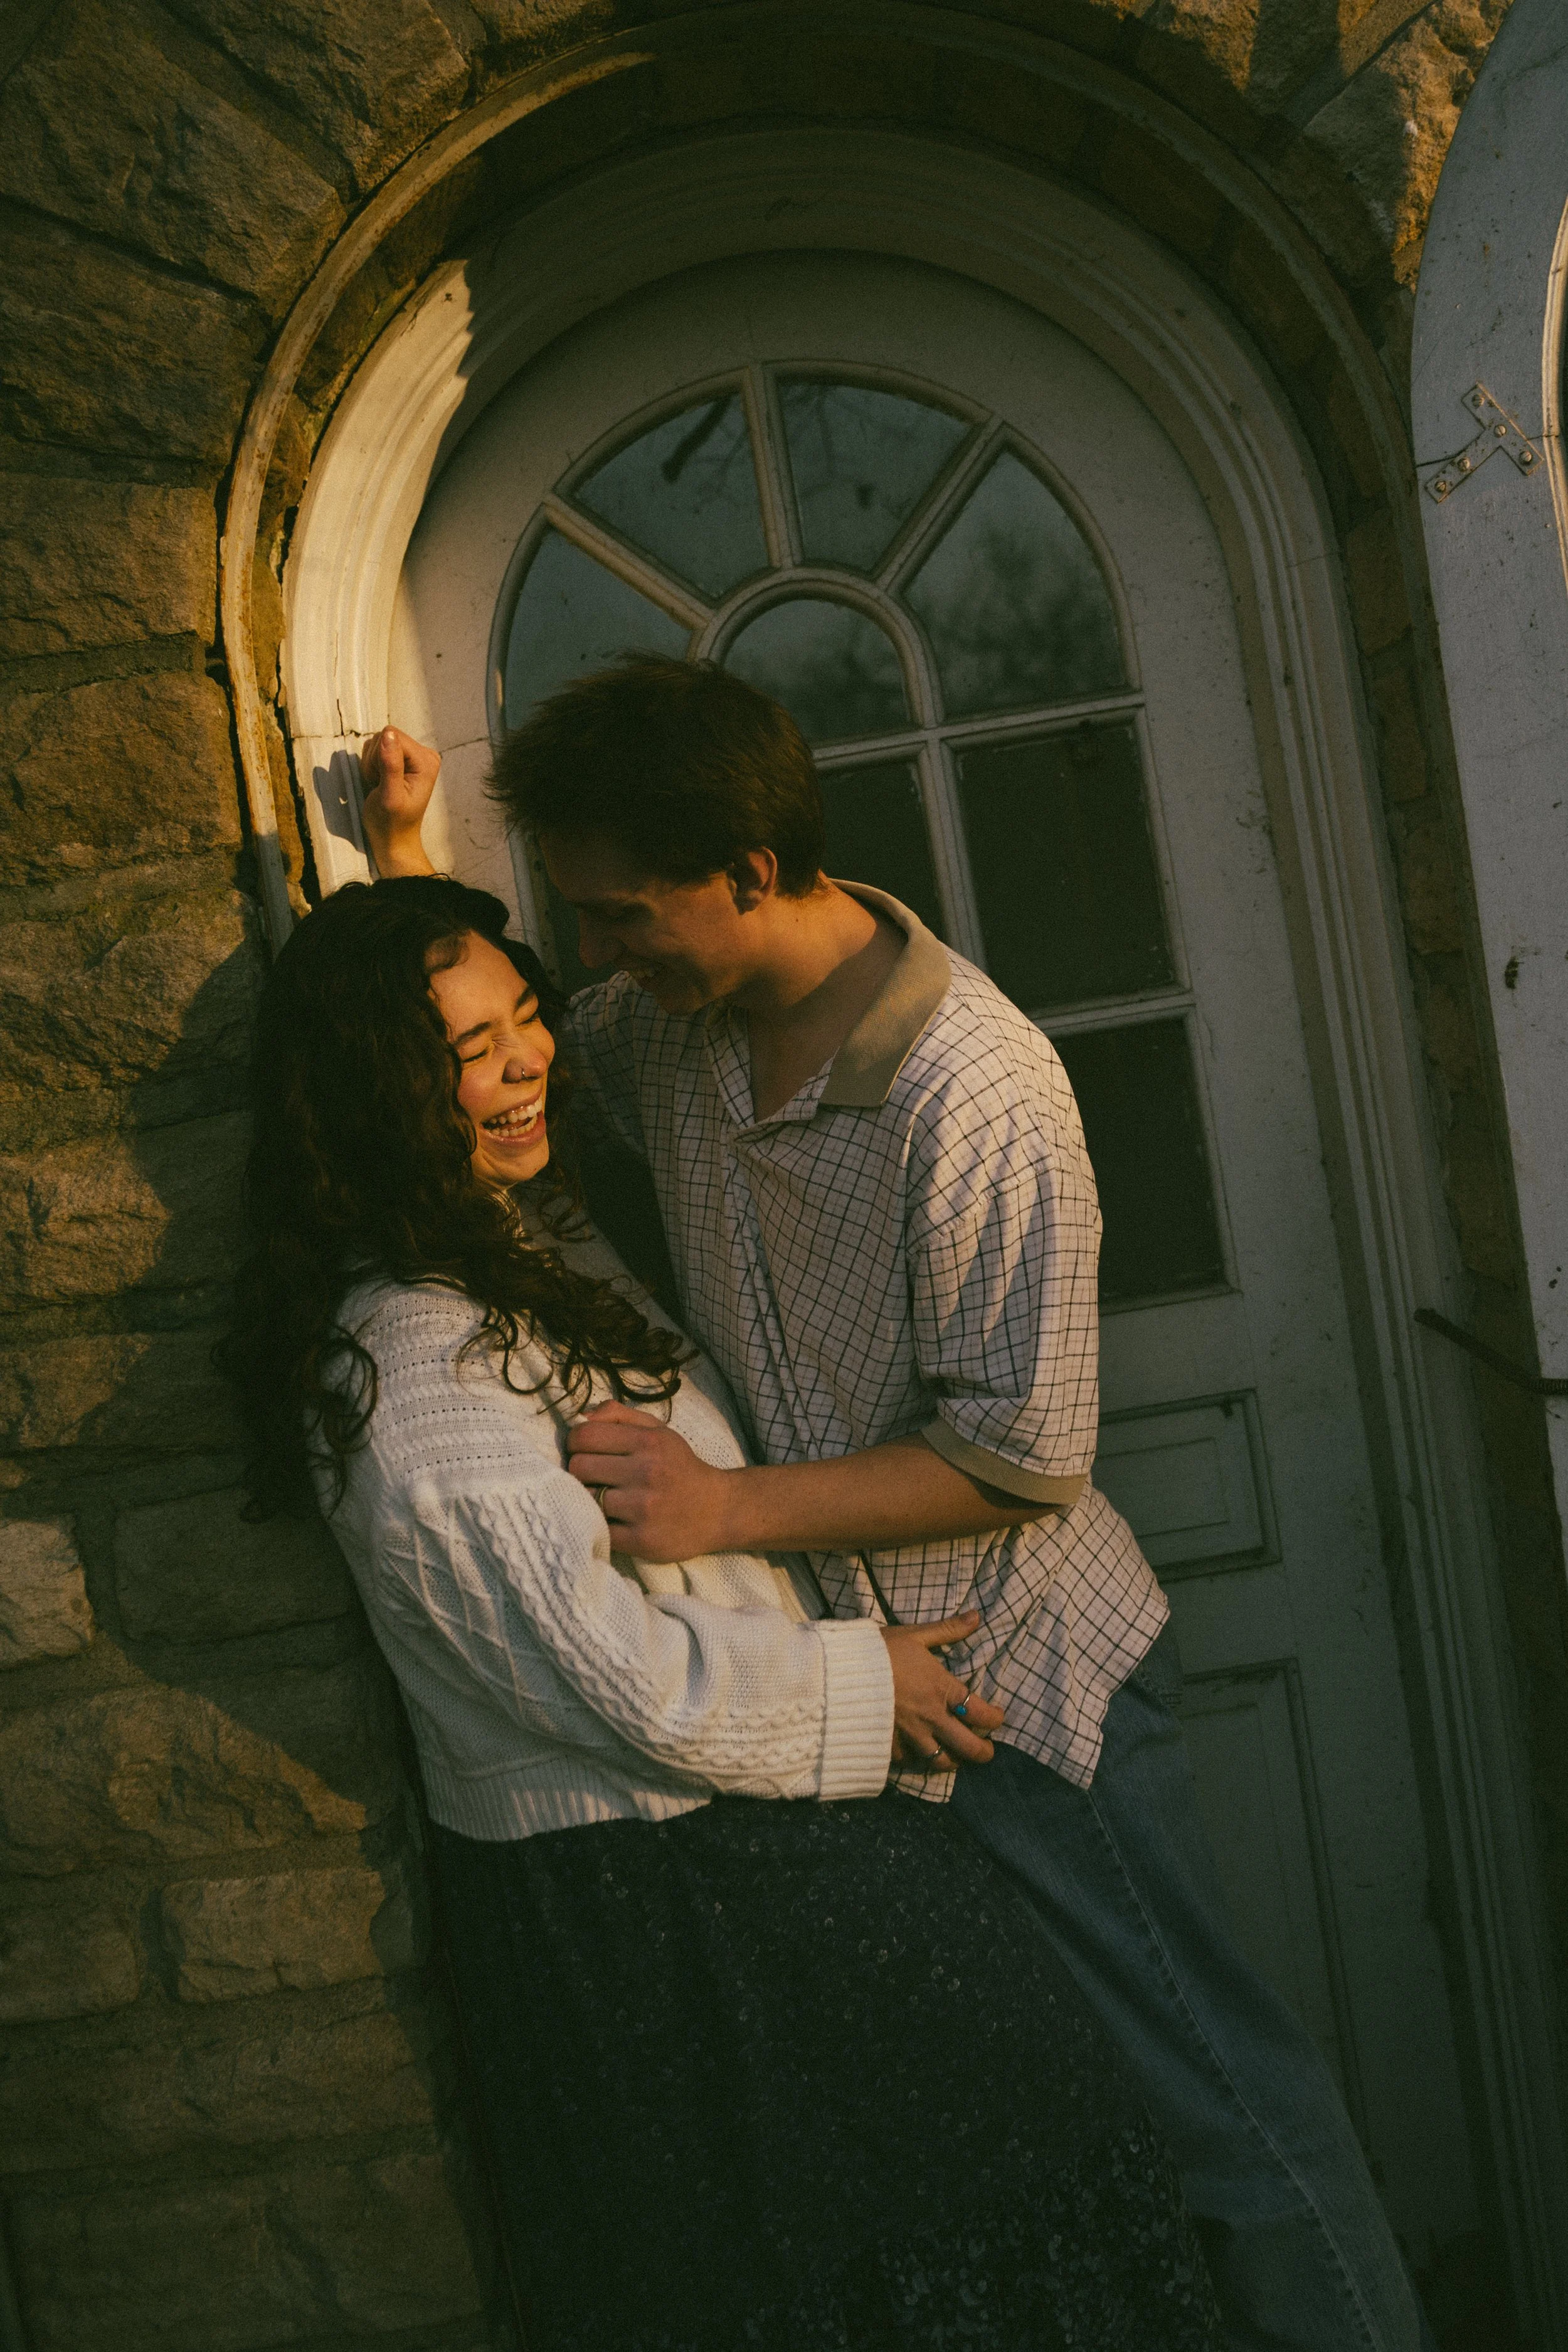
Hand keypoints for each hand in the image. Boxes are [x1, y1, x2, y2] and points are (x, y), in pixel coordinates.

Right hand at [360, 725, 439, 875]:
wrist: (392, 838)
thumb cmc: (392, 823)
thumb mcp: (390, 796)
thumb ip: (390, 764)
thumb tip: (388, 734)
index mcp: (426, 760)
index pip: (391, 735)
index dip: (378, 757)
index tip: (383, 781)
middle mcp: (423, 754)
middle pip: (384, 736)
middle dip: (374, 761)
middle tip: (381, 785)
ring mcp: (411, 756)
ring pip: (376, 742)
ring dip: (371, 765)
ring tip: (380, 785)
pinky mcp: (399, 759)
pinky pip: (374, 750)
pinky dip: (370, 766)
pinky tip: (378, 782)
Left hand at [567, 1401, 734, 1562]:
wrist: (718, 1510)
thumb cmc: (679, 1467)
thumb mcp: (658, 1431)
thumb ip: (620, 1416)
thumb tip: (582, 1415)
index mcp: (648, 1442)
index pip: (585, 1435)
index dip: (576, 1442)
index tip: (584, 1450)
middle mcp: (646, 1472)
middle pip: (579, 1467)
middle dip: (580, 1471)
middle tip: (594, 1476)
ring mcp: (643, 1508)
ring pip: (586, 1498)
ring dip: (590, 1499)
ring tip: (605, 1498)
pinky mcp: (641, 1539)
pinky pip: (599, 1528)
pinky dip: (600, 1524)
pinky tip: (614, 1519)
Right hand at [882, 1611, 1003, 1769]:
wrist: (837, 1672)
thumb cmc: (878, 1650)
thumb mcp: (914, 1635)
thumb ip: (947, 1630)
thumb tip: (977, 1616)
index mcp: (941, 1689)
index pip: (981, 1713)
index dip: (995, 1719)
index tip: (998, 1718)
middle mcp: (931, 1717)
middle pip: (969, 1747)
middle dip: (983, 1753)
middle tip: (986, 1751)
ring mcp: (909, 1735)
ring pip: (941, 1762)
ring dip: (953, 1762)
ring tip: (955, 1758)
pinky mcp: (888, 1746)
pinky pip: (909, 1761)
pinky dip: (916, 1760)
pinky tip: (918, 1755)